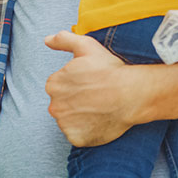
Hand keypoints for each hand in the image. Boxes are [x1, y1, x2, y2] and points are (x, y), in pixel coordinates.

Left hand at [43, 31, 140, 146]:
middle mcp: (54, 105)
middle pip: (62, 105)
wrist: (131, 94)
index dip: (76, 85)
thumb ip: (63, 40)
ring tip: (98, 108)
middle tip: (96, 97)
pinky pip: (77, 136)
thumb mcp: (86, 46)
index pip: (59, 87)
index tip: (90, 84)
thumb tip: (46, 40)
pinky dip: (86, 131)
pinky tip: (99, 121)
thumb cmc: (110, 70)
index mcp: (53, 84)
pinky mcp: (76, 138)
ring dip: (80, 117)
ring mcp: (65, 124)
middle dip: (75, 101)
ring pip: (69, 121)